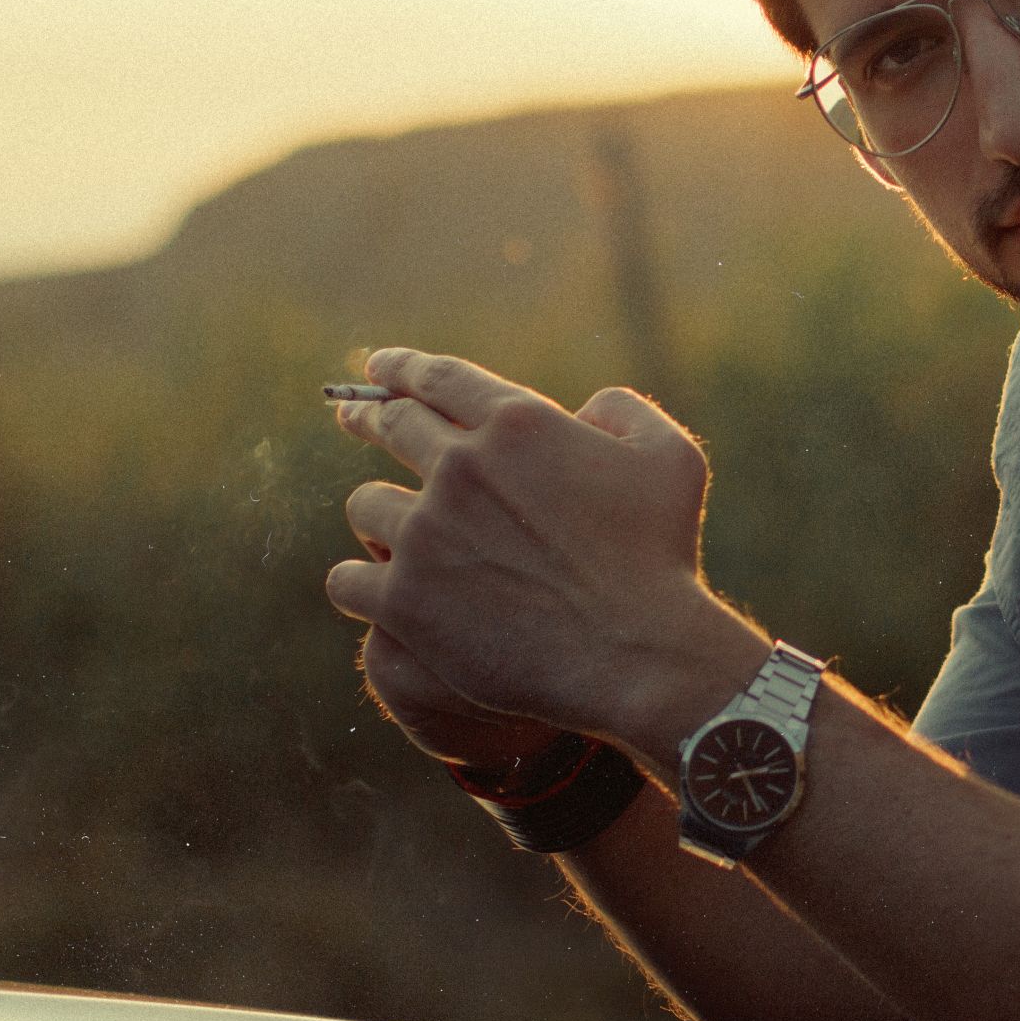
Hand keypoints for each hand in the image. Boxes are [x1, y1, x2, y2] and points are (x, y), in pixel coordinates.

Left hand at [324, 349, 764, 762]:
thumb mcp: (671, 458)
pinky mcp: (405, 599)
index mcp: (518, 423)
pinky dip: (359, 583)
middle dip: (367, 415)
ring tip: (387, 527)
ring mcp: (427, 533)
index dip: (400, 368)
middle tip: (353, 416)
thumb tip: (584, 408)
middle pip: (391, 426)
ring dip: (379, 513)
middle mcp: (462, 466)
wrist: (637, 652)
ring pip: (366, 505)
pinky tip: (372, 590)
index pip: (437, 377)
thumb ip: (623, 410)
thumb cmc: (661, 555)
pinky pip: (348, 579)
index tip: (379, 368)